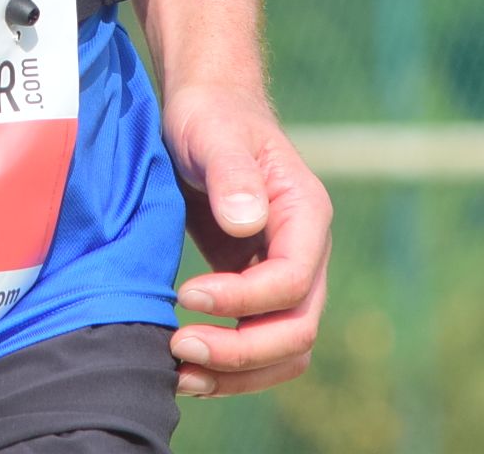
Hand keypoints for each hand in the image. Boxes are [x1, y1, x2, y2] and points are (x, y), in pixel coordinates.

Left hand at [164, 81, 331, 396]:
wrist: (206, 110)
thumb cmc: (210, 115)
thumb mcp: (214, 133)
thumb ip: (232, 173)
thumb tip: (247, 222)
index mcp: (305, 215)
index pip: (293, 281)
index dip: (242, 300)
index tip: (185, 295)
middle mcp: (306, 253)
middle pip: (297, 329)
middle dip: (240, 351)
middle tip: (178, 347)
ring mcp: (285, 275)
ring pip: (284, 350)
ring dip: (236, 373)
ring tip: (177, 373)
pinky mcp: (257, 290)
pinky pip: (258, 344)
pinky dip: (228, 367)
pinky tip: (182, 367)